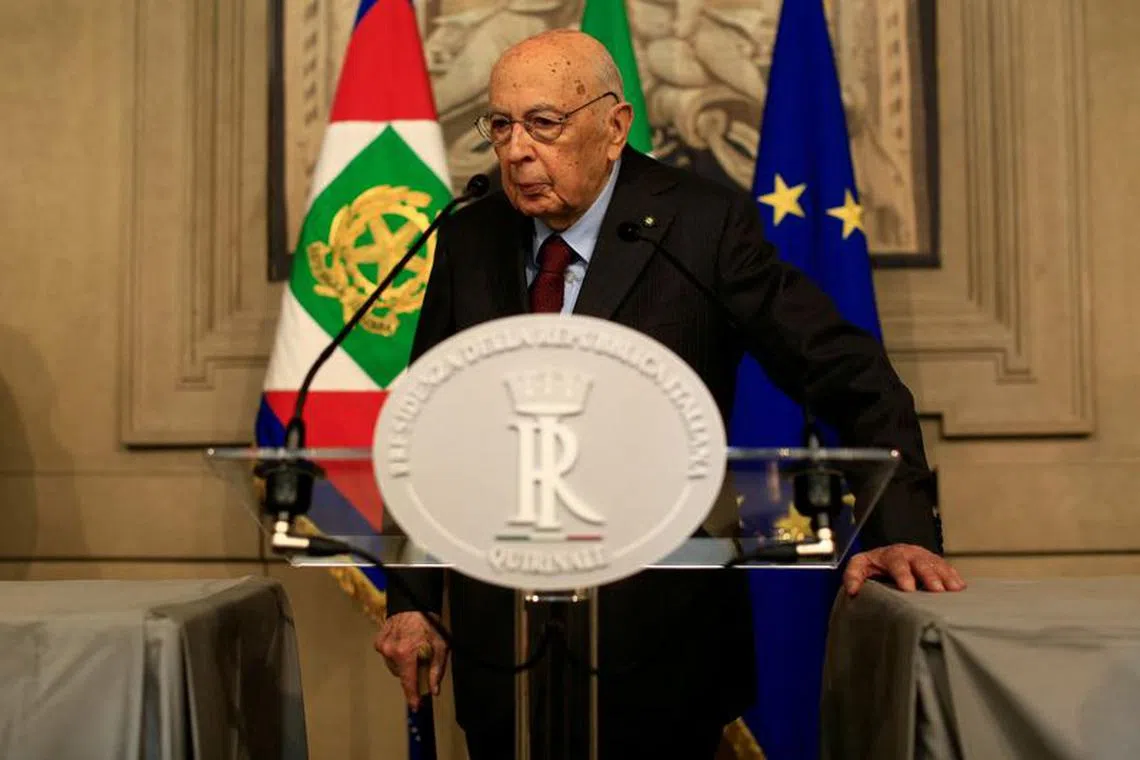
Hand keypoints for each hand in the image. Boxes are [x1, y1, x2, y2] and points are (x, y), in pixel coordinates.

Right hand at [374, 612, 448, 710]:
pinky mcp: (379, 642)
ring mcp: (383, 647)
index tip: (415, 707)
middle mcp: (391, 651)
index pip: (409, 682)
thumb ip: (437, 669)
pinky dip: (396, 655)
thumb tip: (434, 689)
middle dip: (412, 673)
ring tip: (413, 650)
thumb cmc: (429, 622)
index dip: (412, 696)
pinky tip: (404, 644)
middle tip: (422, 663)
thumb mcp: (441, 645)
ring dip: (404, 664)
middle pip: (402, 674)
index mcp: (406, 653)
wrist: (413, 603)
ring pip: (395, 667)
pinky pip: (388, 656)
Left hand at [843, 544, 965, 595]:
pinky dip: (953, 576)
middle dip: (929, 576)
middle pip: (921, 563)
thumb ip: (853, 575)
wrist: (888, 555)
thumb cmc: (873, 564)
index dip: (903, 575)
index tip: (909, 589)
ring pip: (936, 564)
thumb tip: (852, 590)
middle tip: (937, 591)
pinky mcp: (934, 562)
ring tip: (954, 589)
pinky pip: (946, 567)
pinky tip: (960, 587)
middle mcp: (910, 553)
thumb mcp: (859, 566)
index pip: (897, 563)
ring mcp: (924, 556)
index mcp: (891, 554)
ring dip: (946, 576)